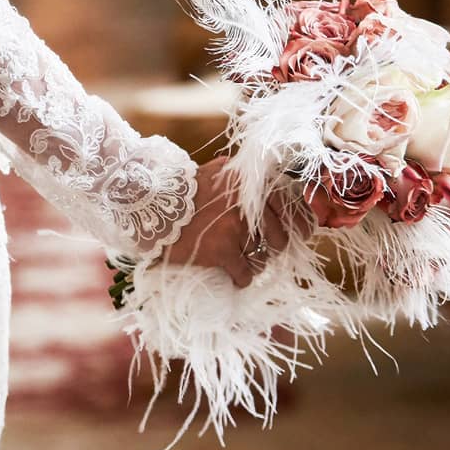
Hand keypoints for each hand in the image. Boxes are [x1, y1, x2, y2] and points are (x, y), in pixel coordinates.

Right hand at [159, 156, 311, 288]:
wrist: (150, 203)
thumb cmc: (181, 188)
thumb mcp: (216, 172)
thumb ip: (240, 176)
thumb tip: (262, 179)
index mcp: (251, 183)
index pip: (290, 207)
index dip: (299, 223)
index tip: (299, 233)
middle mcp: (249, 204)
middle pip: (279, 237)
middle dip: (273, 248)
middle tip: (262, 251)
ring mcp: (236, 228)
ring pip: (262, 258)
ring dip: (255, 264)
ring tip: (244, 263)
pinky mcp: (222, 250)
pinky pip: (244, 273)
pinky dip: (240, 278)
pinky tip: (233, 276)